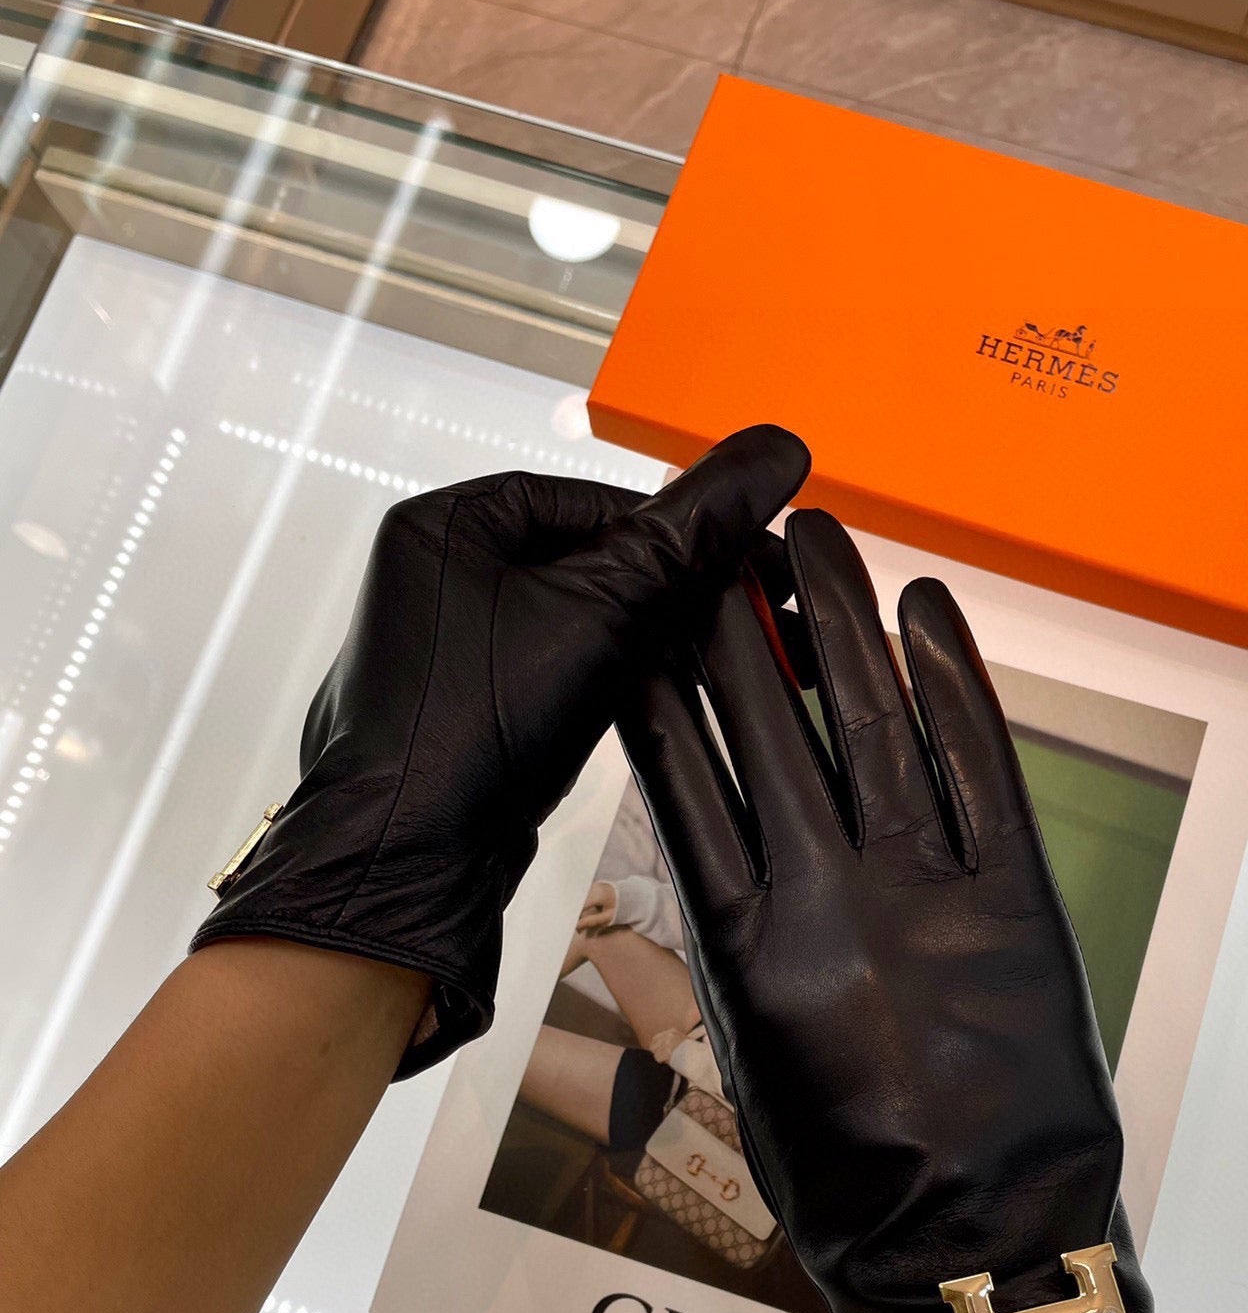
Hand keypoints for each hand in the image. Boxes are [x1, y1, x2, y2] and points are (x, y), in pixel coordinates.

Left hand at [192, 426, 808, 1075]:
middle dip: (673, 590)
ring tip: (712, 662)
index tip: (753, 562)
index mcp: (449, 524)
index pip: (599, 499)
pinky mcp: (470, 706)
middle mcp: (438, 574)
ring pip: (580, 618)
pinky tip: (658, 702)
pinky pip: (558, 669)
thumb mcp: (601, 611)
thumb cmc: (470, 729)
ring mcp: (451, 646)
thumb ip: (690, 532)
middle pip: (592, 556)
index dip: (686, 531)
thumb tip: (773, 451)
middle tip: (744, 617)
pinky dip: (612, 679)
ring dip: (650, 638)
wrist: (410, 861)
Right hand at [621, 510, 1190, 1312]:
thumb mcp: (755, 1065)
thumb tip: (726, 855)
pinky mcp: (1019, 900)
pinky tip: (924, 610)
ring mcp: (928, 891)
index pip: (683, 782)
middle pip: (766, 724)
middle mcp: (826, 901)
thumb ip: (736, 950)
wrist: (971, 1254)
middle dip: (733, 619)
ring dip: (837, 616)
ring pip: (867, 717)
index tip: (640, 620)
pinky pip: (980, 764)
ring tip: (810, 536)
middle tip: (715, 542)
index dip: (660, 688)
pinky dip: (952, 680)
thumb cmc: (850, 1187)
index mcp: (745, 951)